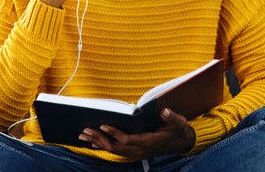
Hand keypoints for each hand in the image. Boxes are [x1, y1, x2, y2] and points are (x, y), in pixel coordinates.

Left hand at [78, 108, 195, 160]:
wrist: (181, 143)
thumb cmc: (177, 130)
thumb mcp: (179, 122)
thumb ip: (172, 117)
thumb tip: (165, 111)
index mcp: (149, 142)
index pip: (127, 140)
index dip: (114, 133)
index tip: (103, 124)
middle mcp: (140, 151)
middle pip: (115, 147)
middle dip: (99, 138)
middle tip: (85, 130)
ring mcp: (136, 154)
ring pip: (113, 150)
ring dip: (98, 142)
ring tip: (83, 135)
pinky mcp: (134, 153)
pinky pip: (116, 151)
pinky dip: (104, 146)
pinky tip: (93, 142)